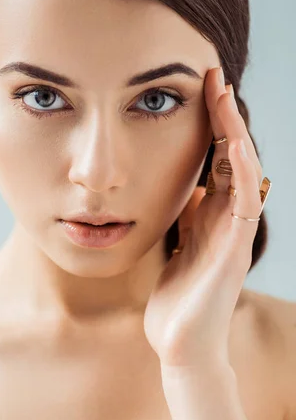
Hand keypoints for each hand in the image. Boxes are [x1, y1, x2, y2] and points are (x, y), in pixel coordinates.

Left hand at [143, 67, 265, 369]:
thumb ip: (186, 217)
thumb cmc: (177, 299)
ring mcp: (234, 232)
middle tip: (213, 75)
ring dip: (234, 132)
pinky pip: (242, 203)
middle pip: (230, 155)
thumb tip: (186, 187)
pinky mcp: (235, 249)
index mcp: (209, 214)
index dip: (209, 123)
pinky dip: (241, 172)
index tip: (196, 88)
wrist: (181, 344)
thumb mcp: (177, 246)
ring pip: (241, 171)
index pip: (214, 157)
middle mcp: (226, 217)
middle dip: (222, 115)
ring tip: (224, 95)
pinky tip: (234, 144)